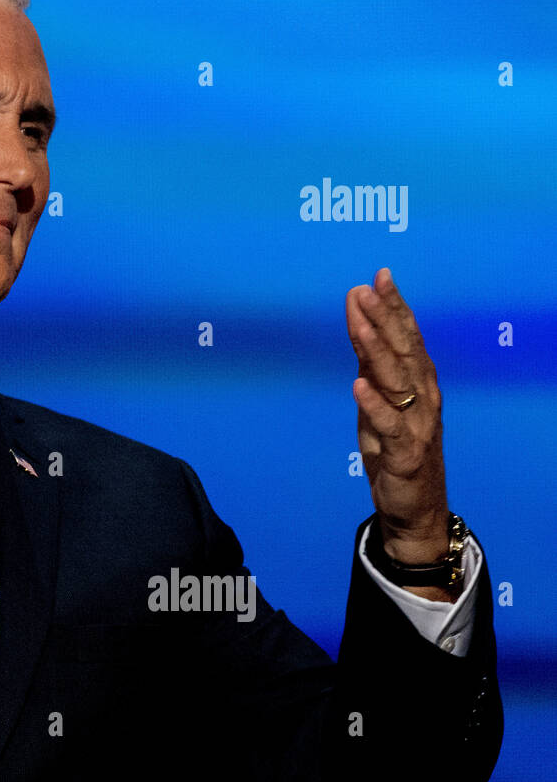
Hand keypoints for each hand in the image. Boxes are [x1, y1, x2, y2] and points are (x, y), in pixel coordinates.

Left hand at [346, 268, 449, 576]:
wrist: (412, 505)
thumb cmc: (394, 446)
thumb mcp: (378, 398)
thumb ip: (371, 361)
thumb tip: (358, 319)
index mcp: (419, 380)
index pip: (409, 334)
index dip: (395, 305)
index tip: (380, 275)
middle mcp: (424, 396)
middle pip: (405, 350)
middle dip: (386, 319)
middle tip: (368, 289)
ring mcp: (417, 423)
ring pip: (398, 381)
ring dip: (378, 352)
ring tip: (360, 326)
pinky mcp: (406, 452)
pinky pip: (390, 425)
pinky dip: (374, 404)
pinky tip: (358, 383)